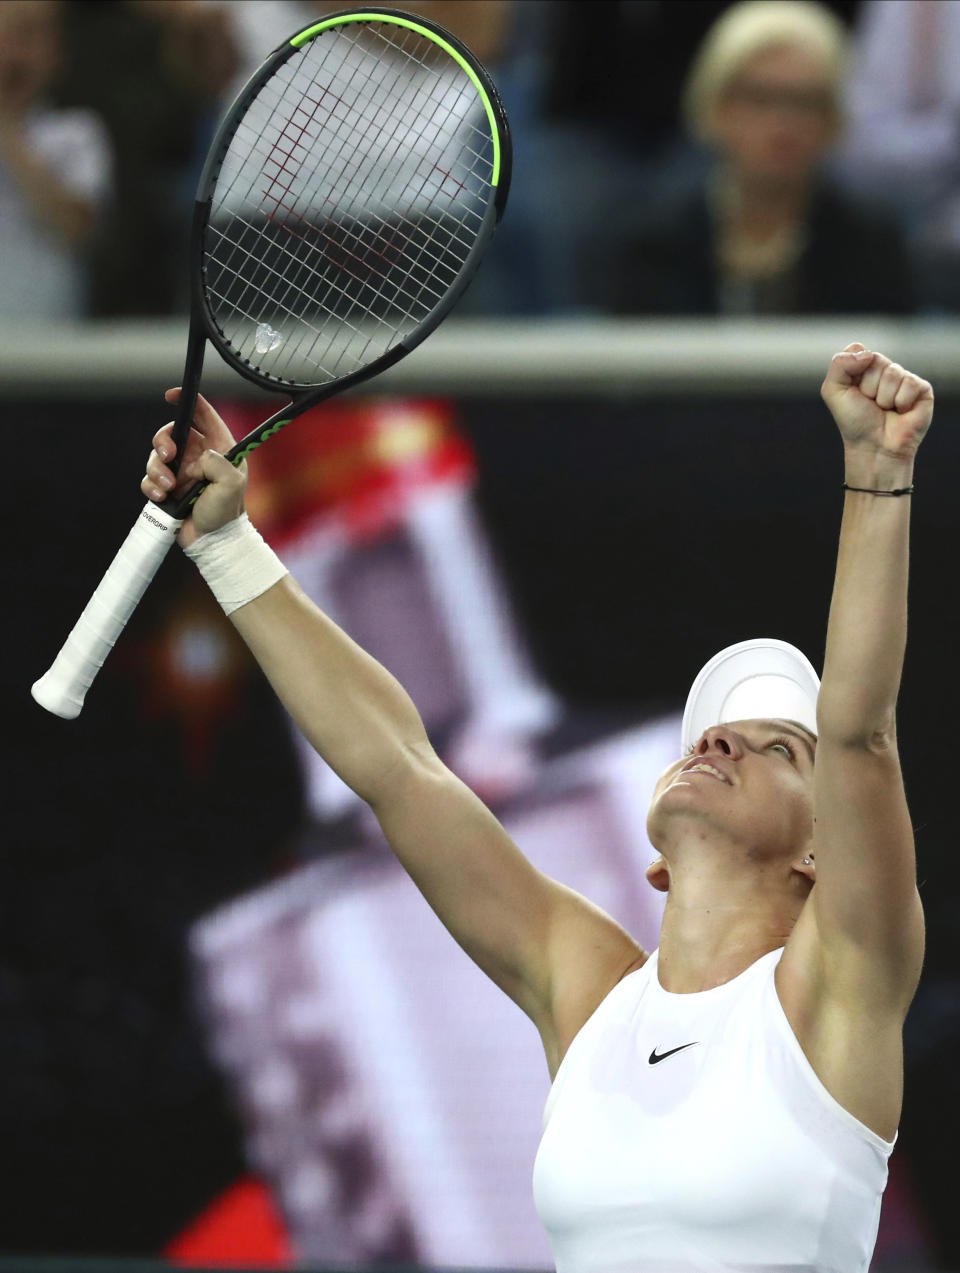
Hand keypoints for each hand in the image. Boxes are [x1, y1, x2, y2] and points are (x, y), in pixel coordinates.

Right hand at [141, 389, 245, 546]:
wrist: (212, 541)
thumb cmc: (227, 512)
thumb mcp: (231, 484)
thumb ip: (218, 464)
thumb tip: (199, 457)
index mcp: (219, 448)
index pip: (203, 415)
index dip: (188, 401)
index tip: (171, 396)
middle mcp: (199, 456)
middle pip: (171, 433)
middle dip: (163, 441)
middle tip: (168, 455)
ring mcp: (182, 471)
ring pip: (157, 456)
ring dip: (157, 469)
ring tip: (168, 487)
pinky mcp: (167, 487)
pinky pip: (150, 478)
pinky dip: (151, 485)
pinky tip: (162, 497)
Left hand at [821, 344, 932, 481]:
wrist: (874, 448)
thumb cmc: (854, 422)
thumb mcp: (833, 391)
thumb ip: (839, 364)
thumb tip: (867, 352)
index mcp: (864, 368)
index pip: (859, 350)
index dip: (853, 372)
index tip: (853, 392)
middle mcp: (885, 370)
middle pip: (876, 359)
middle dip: (868, 386)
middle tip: (870, 404)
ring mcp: (905, 379)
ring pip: (893, 372)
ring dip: (883, 397)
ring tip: (885, 409)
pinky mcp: (922, 390)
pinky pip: (910, 383)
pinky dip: (900, 401)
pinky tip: (900, 412)